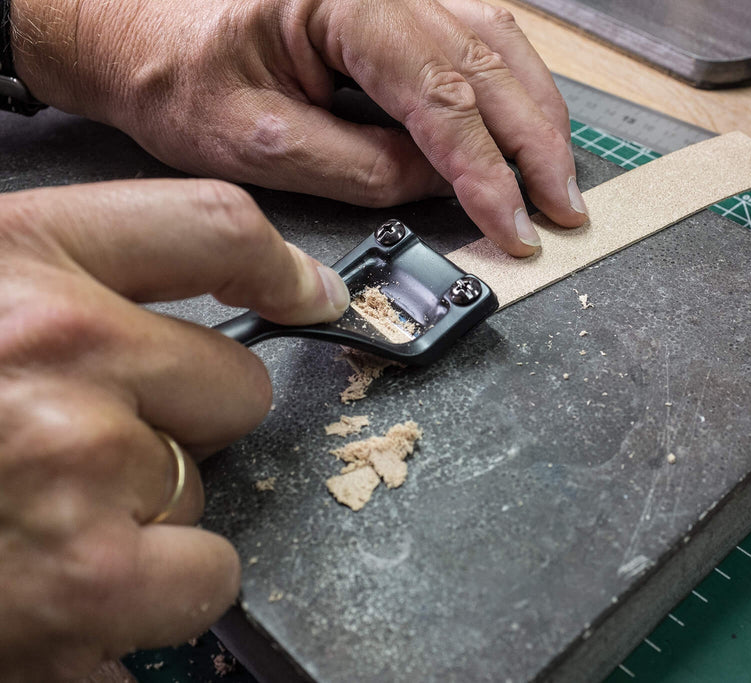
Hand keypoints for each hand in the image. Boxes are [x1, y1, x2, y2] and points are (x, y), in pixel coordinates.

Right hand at [0, 178, 348, 679]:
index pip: (215, 229)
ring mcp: (80, 477)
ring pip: (210, 494)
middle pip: (235, 389)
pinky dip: (149, 596)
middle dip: (178, 422)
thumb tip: (215, 304)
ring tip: (42, 522)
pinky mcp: (84, 591)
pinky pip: (202, 583)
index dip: (282, 268)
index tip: (314, 299)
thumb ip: (70, 283)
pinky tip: (62, 583)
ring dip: (151, 515)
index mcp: (22, 262)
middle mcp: (63, 356)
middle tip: (78, 445)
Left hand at [11, 0, 586, 255]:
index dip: (489, 172)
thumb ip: (358, 168)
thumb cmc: (179, 70)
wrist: (138, 24)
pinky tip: (528, 125)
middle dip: (536, 145)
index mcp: (344, 2)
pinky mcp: (399, 2)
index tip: (518, 225)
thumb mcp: (255, 140)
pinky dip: (513, 88)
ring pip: (499, 41)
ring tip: (558, 177)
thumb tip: (437, 182)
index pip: (443, 97)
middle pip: (490, 60)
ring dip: (537, 115)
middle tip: (565, 208)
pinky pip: (481, 35)